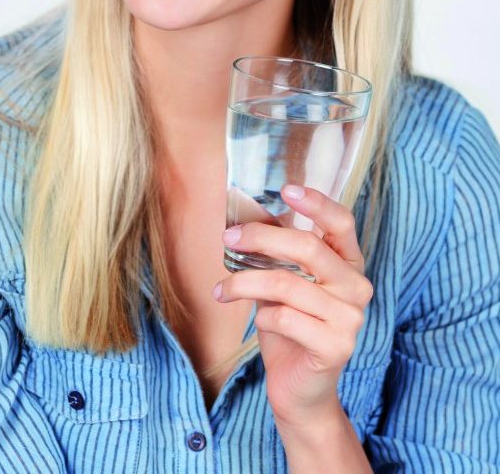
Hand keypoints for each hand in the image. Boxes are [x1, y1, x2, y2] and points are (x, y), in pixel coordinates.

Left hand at [213, 185, 372, 430]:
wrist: (299, 388)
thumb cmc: (289, 326)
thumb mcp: (280, 281)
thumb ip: (275, 252)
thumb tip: (246, 216)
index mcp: (347, 262)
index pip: (341, 222)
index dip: (317, 203)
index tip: (287, 189)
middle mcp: (356, 285)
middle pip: (308, 247)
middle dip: (261, 238)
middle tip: (229, 238)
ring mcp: (351, 317)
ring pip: (287, 284)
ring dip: (244, 283)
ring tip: (221, 289)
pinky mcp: (336, 346)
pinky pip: (286, 318)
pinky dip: (261, 317)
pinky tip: (257, 322)